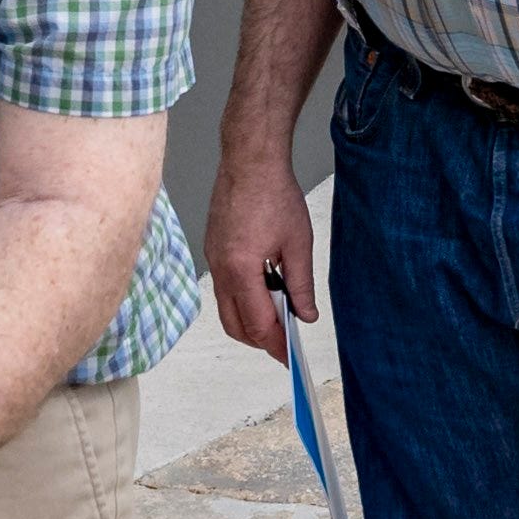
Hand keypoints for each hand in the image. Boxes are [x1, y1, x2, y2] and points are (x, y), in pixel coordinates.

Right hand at [206, 160, 316, 360]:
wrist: (249, 161)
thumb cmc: (273, 194)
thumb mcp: (298, 244)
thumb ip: (301, 284)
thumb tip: (305, 315)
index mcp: (241, 270)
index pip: (257, 323)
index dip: (275, 345)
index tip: (289, 356)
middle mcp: (220, 269)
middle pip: (235, 324)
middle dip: (260, 339)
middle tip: (285, 343)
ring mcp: (212, 259)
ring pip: (226, 308)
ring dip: (250, 320)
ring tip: (278, 317)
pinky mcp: (212, 250)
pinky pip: (223, 288)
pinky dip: (242, 299)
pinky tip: (265, 290)